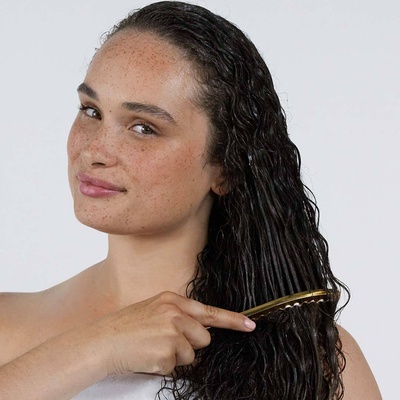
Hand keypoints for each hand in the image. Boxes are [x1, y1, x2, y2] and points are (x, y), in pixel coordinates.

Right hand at [92, 291, 255, 375]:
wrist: (102, 341)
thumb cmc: (127, 327)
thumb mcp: (154, 310)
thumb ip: (178, 315)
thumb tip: (201, 330)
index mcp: (172, 300)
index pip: (209, 311)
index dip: (233, 320)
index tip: (250, 325)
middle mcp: (175, 313)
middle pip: (204, 337)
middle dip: (190, 345)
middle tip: (164, 342)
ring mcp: (172, 332)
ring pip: (191, 355)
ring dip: (175, 357)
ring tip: (153, 348)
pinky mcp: (166, 352)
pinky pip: (176, 367)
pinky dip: (164, 366)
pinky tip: (148, 357)